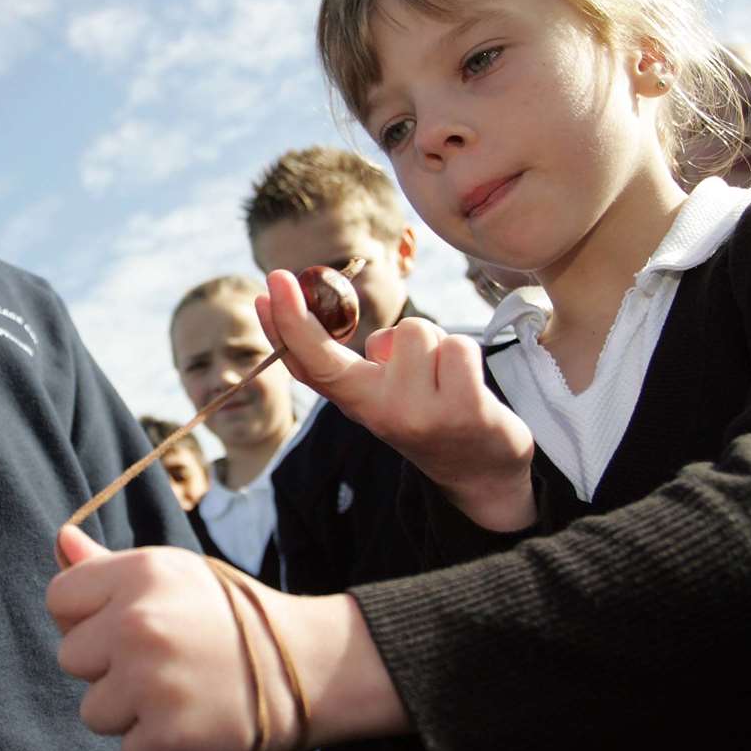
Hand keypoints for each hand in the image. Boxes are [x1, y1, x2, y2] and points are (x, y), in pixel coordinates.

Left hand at [47, 525, 402, 750]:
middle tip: (164, 661)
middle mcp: (140, 625)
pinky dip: (159, 746)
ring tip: (180, 692)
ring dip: (130, 711)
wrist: (304, 667)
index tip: (128, 624)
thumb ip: (105, 566)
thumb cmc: (226, 616)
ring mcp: (151, 684)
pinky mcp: (167, 739)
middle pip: (70, 657)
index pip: (60, 599)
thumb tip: (60, 539)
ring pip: (93, 711)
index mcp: (139, 575)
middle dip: (107, 666)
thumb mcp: (172, 575)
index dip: (89, 617)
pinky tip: (195, 720)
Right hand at [256, 269, 537, 531]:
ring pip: (414, 331)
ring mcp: (419, 415)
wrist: (483, 474)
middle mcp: (380, 413)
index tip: (266, 289)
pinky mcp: (464, 412)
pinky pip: (457, 345)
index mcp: (359, 403)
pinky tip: (468, 383)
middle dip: (300, 315)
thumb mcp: (386, 396)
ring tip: (443, 372)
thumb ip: (361, 364)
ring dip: (434, 340)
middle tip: (277, 276)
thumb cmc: (431, 413)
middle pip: (331, 355)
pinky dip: (465, 353)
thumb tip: (332, 307)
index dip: (283, 327)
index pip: (309, 366)